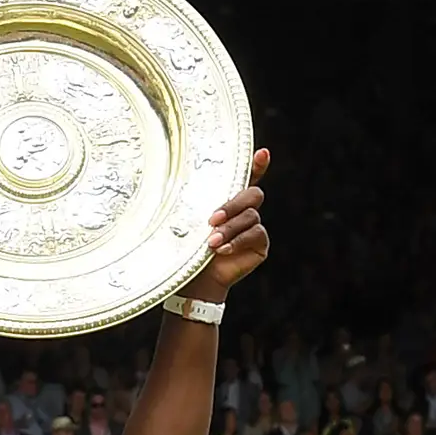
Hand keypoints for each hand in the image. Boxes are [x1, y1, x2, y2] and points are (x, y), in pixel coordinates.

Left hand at [185, 149, 271, 297]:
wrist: (195, 280)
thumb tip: (173, 181)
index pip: (246, 177)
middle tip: (212, 219)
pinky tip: (222, 250)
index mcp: (228, 200)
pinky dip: (237, 241)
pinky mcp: (260, 244)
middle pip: (252, 194)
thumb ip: (193, 204)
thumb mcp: (187, 222)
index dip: (256, 164)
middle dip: (233, 205)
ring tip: (211, 242)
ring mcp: (254, 227)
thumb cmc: (188, 248)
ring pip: (251, 216)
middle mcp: (244, 211)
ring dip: (229, 228)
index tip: (262, 153)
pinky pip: (255, 234)